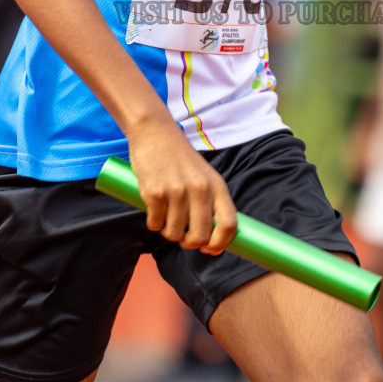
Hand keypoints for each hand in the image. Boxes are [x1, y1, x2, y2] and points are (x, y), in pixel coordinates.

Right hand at [127, 120, 237, 255]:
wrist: (155, 132)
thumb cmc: (181, 159)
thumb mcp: (205, 176)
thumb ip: (211, 203)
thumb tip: (212, 244)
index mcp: (217, 185)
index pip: (229, 224)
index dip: (220, 243)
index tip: (210, 249)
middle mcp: (200, 189)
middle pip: (200, 236)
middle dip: (190, 243)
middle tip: (183, 237)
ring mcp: (177, 191)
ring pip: (174, 234)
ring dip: (168, 232)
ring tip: (166, 217)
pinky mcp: (154, 193)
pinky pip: (155, 224)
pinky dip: (153, 223)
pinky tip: (154, 210)